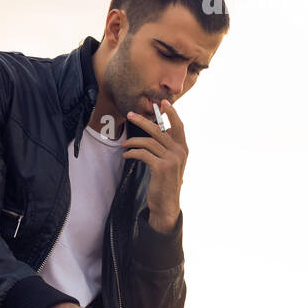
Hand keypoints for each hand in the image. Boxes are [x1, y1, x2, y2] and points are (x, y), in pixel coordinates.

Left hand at [123, 98, 186, 231]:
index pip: (179, 126)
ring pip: (148, 141)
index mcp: (183, 149)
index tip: (163, 103)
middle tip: (129, 115)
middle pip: (159, 130)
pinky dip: (132, 153)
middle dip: (143, 121)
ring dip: (133, 141)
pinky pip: (143, 153)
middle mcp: (180, 152)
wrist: (166, 203)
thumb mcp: (170, 163)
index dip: (172, 113)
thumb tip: (157, 131)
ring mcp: (171, 160)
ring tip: (124, 145)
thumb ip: (167, 148)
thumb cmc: (165, 182)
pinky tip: (126, 155)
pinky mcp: (160, 167)